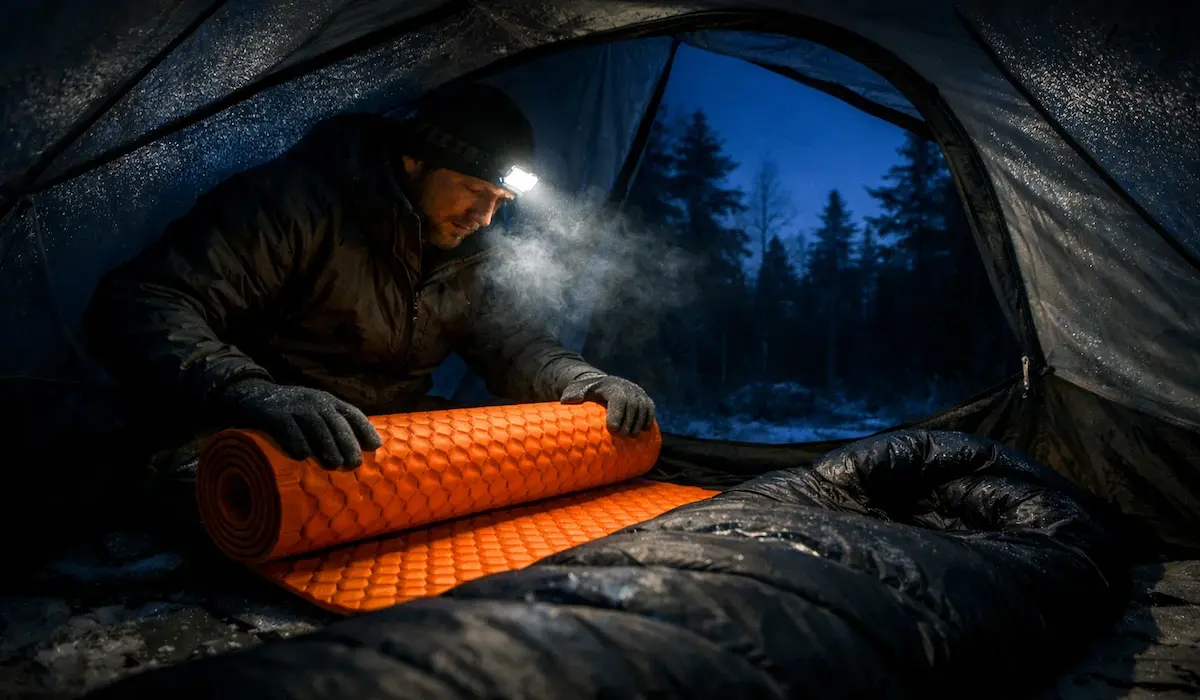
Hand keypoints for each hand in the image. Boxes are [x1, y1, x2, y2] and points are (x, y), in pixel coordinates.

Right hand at [212, 378, 382, 468]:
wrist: (255, 393)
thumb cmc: (293, 410)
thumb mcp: (315, 410)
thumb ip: (333, 424)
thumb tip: (359, 449)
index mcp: (328, 401)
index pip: (352, 413)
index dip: (365, 429)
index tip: (375, 446)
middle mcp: (315, 401)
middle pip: (336, 422)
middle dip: (347, 443)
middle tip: (354, 463)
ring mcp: (295, 407)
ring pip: (316, 426)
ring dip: (326, 446)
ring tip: (334, 464)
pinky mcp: (275, 414)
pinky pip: (289, 428)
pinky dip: (296, 442)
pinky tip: (302, 456)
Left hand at [560, 373, 655, 436]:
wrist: (603, 383)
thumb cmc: (588, 392)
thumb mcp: (578, 390)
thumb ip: (573, 394)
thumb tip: (567, 400)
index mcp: (610, 385)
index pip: (618, 399)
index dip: (617, 414)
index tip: (612, 429)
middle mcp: (626, 386)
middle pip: (632, 405)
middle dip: (628, 422)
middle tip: (622, 436)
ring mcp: (637, 392)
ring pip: (643, 408)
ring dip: (638, 423)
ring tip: (631, 436)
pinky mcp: (644, 397)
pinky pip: (650, 409)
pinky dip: (647, 420)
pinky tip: (643, 431)